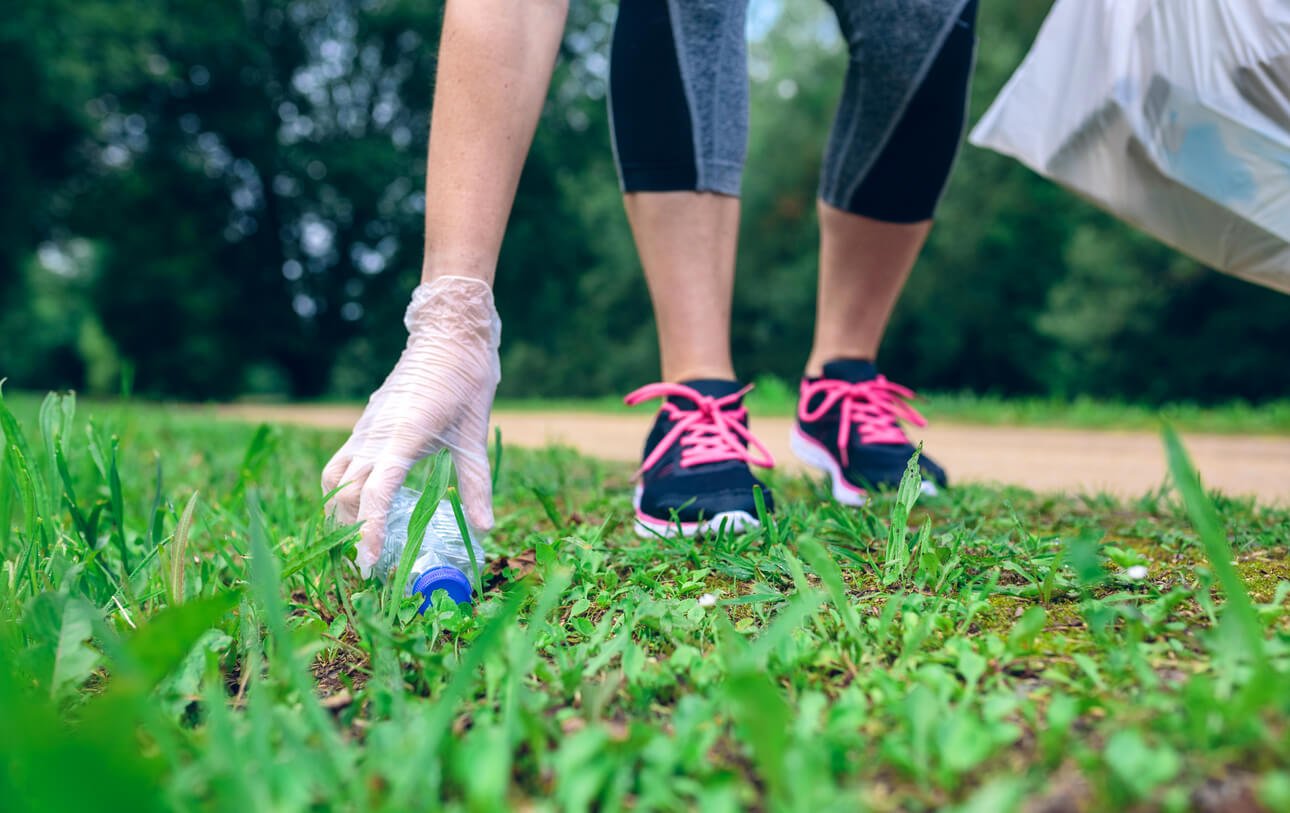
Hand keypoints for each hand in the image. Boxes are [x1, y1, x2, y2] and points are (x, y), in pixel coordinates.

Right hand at [322, 276, 500, 575]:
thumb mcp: (475, 434)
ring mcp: (365, 427)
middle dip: (350, 532)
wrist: (449, 333)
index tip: (370, 563)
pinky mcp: (366, 423)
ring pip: (335, 478)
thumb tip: (486, 528)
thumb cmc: (467, 379)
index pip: (374, 495)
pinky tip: (362, 505)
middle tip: (367, 566)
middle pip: (345, 494)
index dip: (369, 532)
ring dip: (339, 511)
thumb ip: (476, 484)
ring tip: (357, 540)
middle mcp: (375, 434)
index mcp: (402, 438)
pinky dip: (343, 489)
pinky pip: (342, 462)